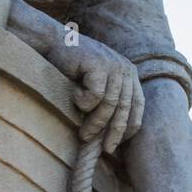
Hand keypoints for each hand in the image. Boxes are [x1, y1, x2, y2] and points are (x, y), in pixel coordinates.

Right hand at [51, 36, 144, 152]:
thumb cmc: (72, 70)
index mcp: (130, 74)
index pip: (137, 106)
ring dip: (96, 124)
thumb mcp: (97, 85)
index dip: (129, 128)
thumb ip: (108, 103)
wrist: (53, 43)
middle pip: (125, 108)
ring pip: (110, 105)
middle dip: (114, 132)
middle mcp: (126, 68)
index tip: (116, 144)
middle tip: (103, 148)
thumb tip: (114, 137)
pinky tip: (74, 98)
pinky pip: (96, 96)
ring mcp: (114, 65)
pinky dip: (84, 103)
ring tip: (83, 134)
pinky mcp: (99, 64)